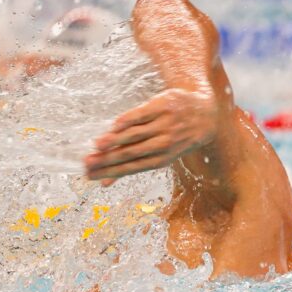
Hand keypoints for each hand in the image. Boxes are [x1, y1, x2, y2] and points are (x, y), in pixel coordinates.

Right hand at [85, 88, 217, 184]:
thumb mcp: (161, 154)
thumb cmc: (176, 137)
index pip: (132, 168)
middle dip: (107, 160)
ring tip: (96, 146)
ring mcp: (165, 124)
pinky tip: (113, 127)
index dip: (111, 172)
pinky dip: (126, 121)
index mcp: (163, 158)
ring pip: (135, 134)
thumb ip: (132, 165)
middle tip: (86, 163)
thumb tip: (103, 185)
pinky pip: (140, 115)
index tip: (90, 175)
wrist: (206, 114)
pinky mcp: (163, 106)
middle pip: (131, 153)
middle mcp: (165, 143)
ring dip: (114, 140)